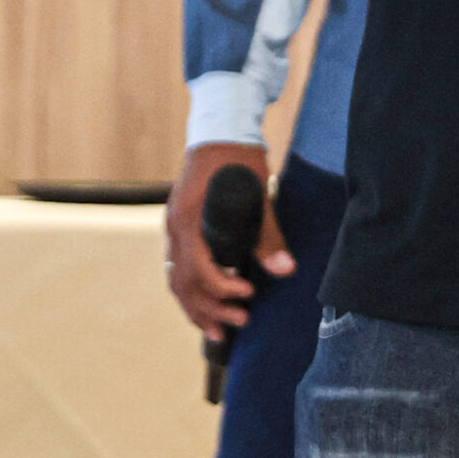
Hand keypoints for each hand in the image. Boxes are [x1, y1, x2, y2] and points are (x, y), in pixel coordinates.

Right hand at [164, 143, 292, 342]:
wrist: (221, 126)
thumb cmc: (238, 155)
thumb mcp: (257, 190)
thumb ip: (267, 232)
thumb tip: (284, 269)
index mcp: (189, 218)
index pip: (197, 269)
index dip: (221, 289)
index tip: (248, 295)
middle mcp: (174, 226)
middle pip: (182, 282)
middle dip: (209, 309)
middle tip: (239, 323)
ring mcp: (173, 227)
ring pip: (176, 280)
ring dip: (197, 308)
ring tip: (220, 331)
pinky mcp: (180, 226)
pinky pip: (178, 267)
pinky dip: (192, 290)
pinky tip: (209, 304)